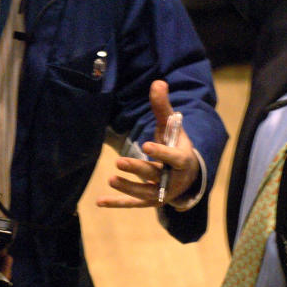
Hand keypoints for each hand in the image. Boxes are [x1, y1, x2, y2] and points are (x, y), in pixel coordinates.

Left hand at [97, 80, 199, 207]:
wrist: (187, 175)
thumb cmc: (177, 145)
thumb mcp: (172, 128)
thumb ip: (163, 107)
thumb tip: (157, 82)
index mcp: (182, 160)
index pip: (173, 157)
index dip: (161, 152)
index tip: (145, 145)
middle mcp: (173, 180)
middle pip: (154, 174)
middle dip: (137, 169)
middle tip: (118, 161)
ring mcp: (161, 193)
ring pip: (144, 193)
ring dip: (127, 188)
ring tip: (110, 179)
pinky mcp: (150, 201)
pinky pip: (133, 204)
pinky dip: (117, 203)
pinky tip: (99, 202)